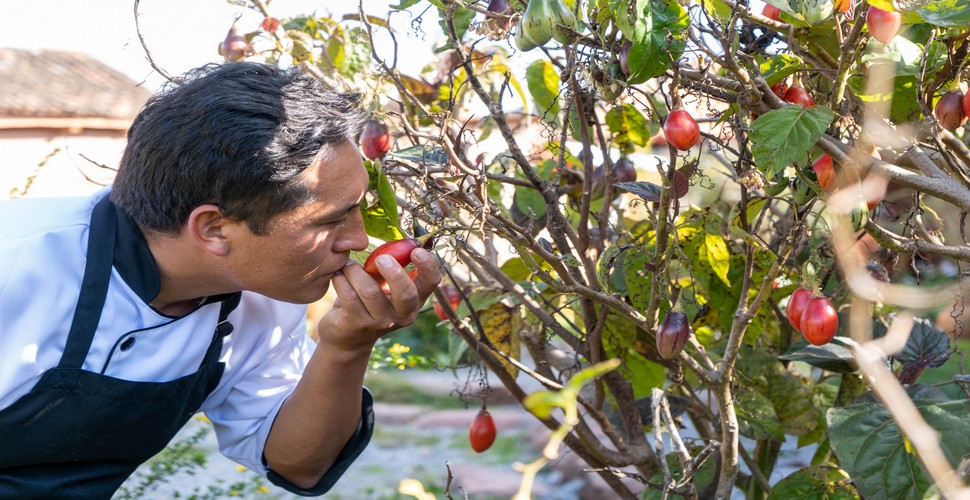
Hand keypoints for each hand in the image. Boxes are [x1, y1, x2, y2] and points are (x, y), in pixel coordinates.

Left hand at [317, 247, 440, 352]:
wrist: (347, 339)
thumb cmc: (367, 304)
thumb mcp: (384, 286)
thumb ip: (391, 267)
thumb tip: (394, 240)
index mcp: (414, 301)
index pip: (431, 282)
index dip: (428, 265)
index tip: (416, 250)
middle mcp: (401, 315)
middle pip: (406, 294)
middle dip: (394, 273)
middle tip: (381, 258)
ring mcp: (379, 322)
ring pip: (370, 290)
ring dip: (355, 270)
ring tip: (347, 265)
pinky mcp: (356, 323)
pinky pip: (349, 294)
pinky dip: (341, 279)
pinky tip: (338, 276)